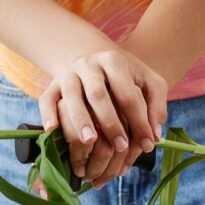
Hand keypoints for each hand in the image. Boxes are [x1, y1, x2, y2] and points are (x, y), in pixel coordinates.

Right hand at [33, 47, 166, 197]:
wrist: (93, 58)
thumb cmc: (124, 76)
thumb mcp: (147, 81)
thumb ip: (156, 104)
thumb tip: (154, 135)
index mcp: (114, 62)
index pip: (127, 93)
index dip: (138, 120)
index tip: (147, 144)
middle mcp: (89, 65)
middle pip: (98, 92)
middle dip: (110, 121)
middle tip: (121, 146)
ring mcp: (69, 74)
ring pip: (72, 95)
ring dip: (80, 119)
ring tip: (90, 142)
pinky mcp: (53, 85)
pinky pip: (47, 98)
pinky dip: (48, 114)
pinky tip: (53, 130)